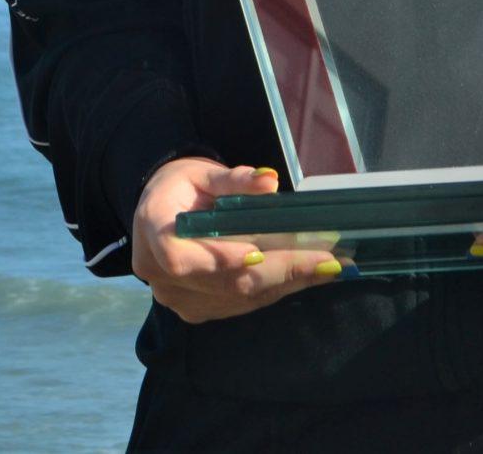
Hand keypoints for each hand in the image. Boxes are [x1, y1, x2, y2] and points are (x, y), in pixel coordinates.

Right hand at [128, 157, 343, 323]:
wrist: (162, 212)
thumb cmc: (183, 187)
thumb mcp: (204, 173)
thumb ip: (235, 180)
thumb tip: (268, 181)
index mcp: (152, 231)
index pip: (180, 258)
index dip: (218, 259)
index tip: (257, 254)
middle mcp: (158, 274)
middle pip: (223, 282)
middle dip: (281, 271)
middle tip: (328, 262)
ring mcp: (177, 298)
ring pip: (238, 297)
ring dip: (287, 283)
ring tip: (329, 268)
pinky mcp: (197, 310)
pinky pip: (240, 303)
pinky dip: (276, 290)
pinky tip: (307, 276)